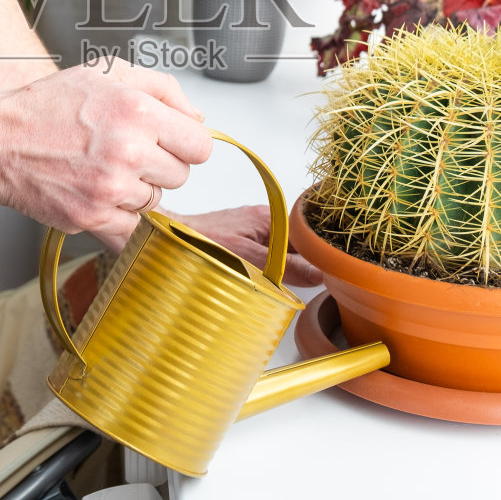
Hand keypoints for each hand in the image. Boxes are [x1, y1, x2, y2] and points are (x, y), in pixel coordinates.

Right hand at [0, 58, 211, 241]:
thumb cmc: (48, 105)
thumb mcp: (107, 71)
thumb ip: (163, 88)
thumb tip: (199, 118)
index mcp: (138, 111)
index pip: (200, 146)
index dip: (185, 144)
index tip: (167, 143)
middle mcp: (127, 150)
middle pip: (181, 177)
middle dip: (158, 167)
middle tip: (124, 153)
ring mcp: (109, 188)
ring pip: (155, 203)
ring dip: (136, 191)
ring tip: (102, 169)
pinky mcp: (91, 218)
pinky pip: (131, 229)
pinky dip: (119, 217)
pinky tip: (96, 193)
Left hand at [163, 205, 323, 287]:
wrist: (171, 238)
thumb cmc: (202, 242)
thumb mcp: (249, 259)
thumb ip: (284, 267)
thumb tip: (317, 274)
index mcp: (269, 217)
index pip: (306, 233)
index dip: (319, 251)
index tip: (329, 268)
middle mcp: (263, 220)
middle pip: (296, 242)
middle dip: (305, 261)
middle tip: (314, 280)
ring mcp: (252, 230)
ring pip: (282, 249)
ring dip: (287, 266)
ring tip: (294, 282)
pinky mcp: (241, 240)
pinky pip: (267, 253)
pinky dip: (271, 267)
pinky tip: (271, 279)